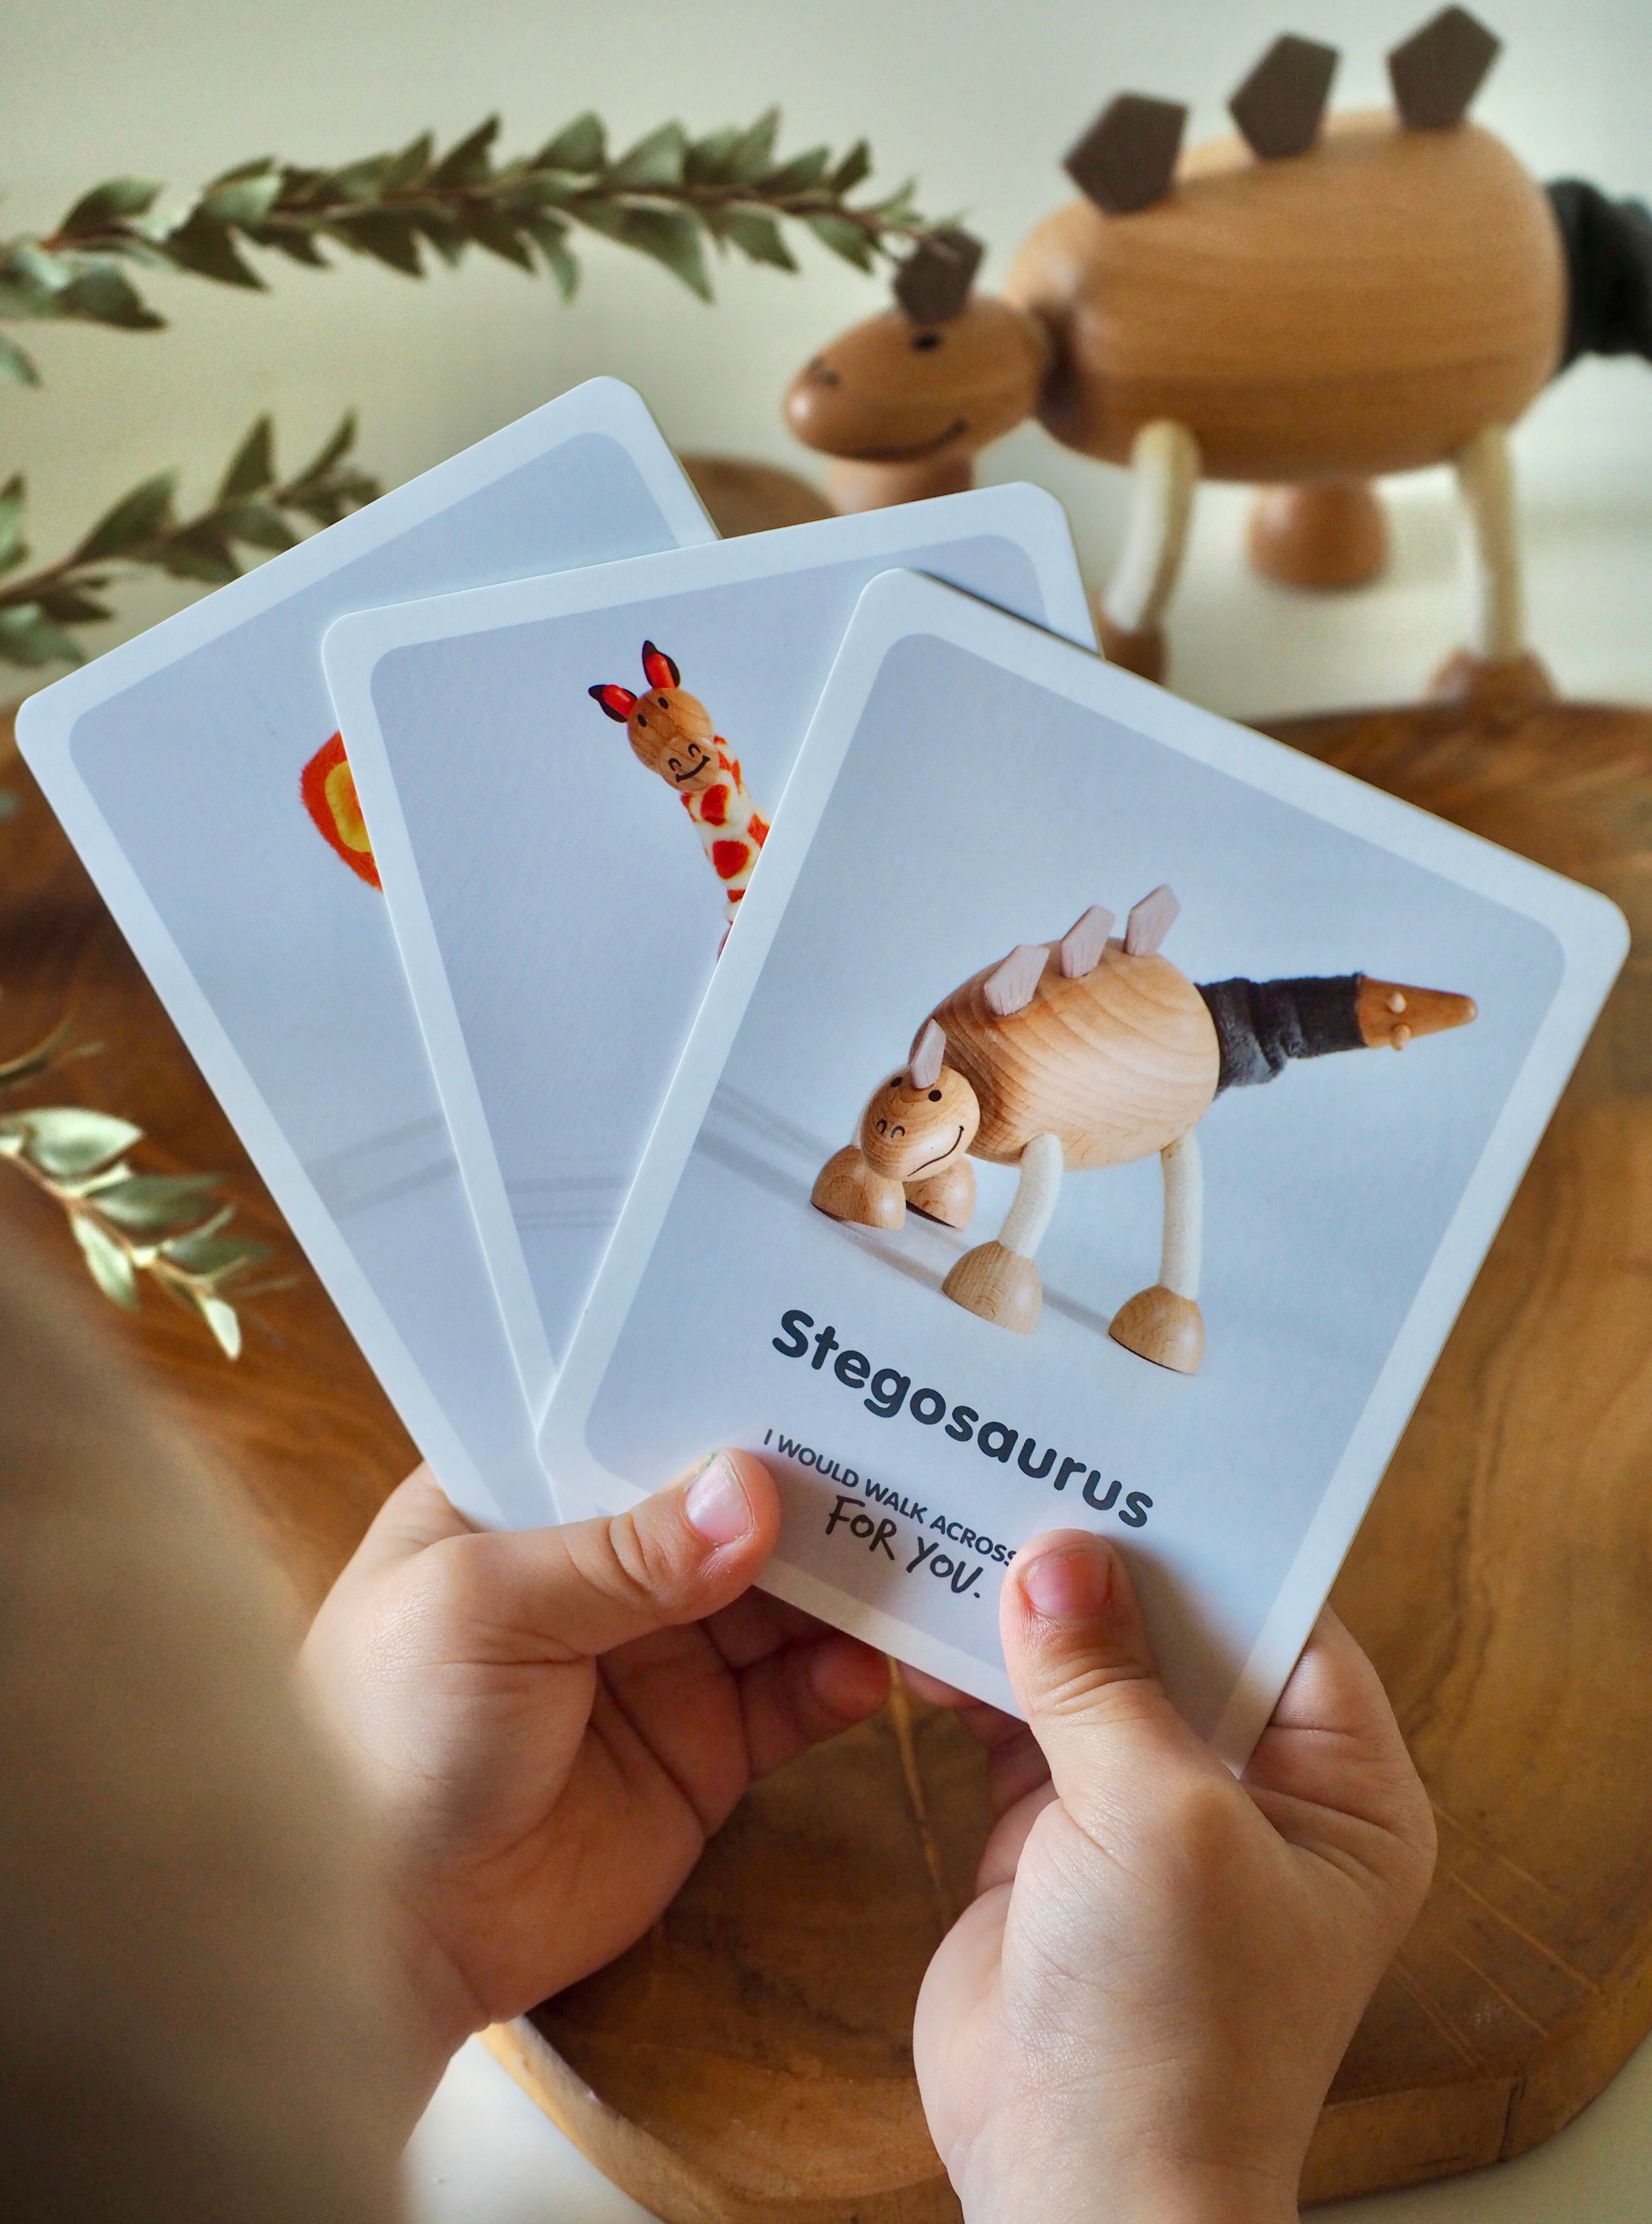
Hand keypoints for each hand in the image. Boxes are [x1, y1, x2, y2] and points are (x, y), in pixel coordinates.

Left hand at [300, 1453, 887, 2099]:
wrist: (382, 1932)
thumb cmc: (387, 1733)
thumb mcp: (486, 1609)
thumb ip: (622, 1553)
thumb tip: (752, 1493)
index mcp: (521, 1502)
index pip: (634, 1427)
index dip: (716, 1400)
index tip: (819, 1370)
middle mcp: (597, 1570)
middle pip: (724, 1510)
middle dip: (806, 1491)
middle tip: (900, 1462)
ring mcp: (658, 1660)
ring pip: (778, 1598)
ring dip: (843, 1580)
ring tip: (915, 1557)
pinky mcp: (703, 1751)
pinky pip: (793, 1698)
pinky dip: (841, 1678)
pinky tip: (871, 1667)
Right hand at [911, 1531, 1435, 2223]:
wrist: (1076, 2183)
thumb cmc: (1175, 2028)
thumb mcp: (1164, 1822)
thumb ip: (1107, 1683)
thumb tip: (1060, 1561)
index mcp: (1340, 1789)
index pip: (1284, 1619)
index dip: (1211, 1544)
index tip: (1133, 1463)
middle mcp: (1252, 1791)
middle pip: (1176, 1635)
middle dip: (1103, 1567)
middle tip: (1030, 1467)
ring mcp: (1147, 1812)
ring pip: (1089, 1671)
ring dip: (1028, 1612)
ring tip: (964, 1515)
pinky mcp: (1053, 1835)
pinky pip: (1017, 1719)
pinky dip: (973, 1670)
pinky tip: (925, 1610)